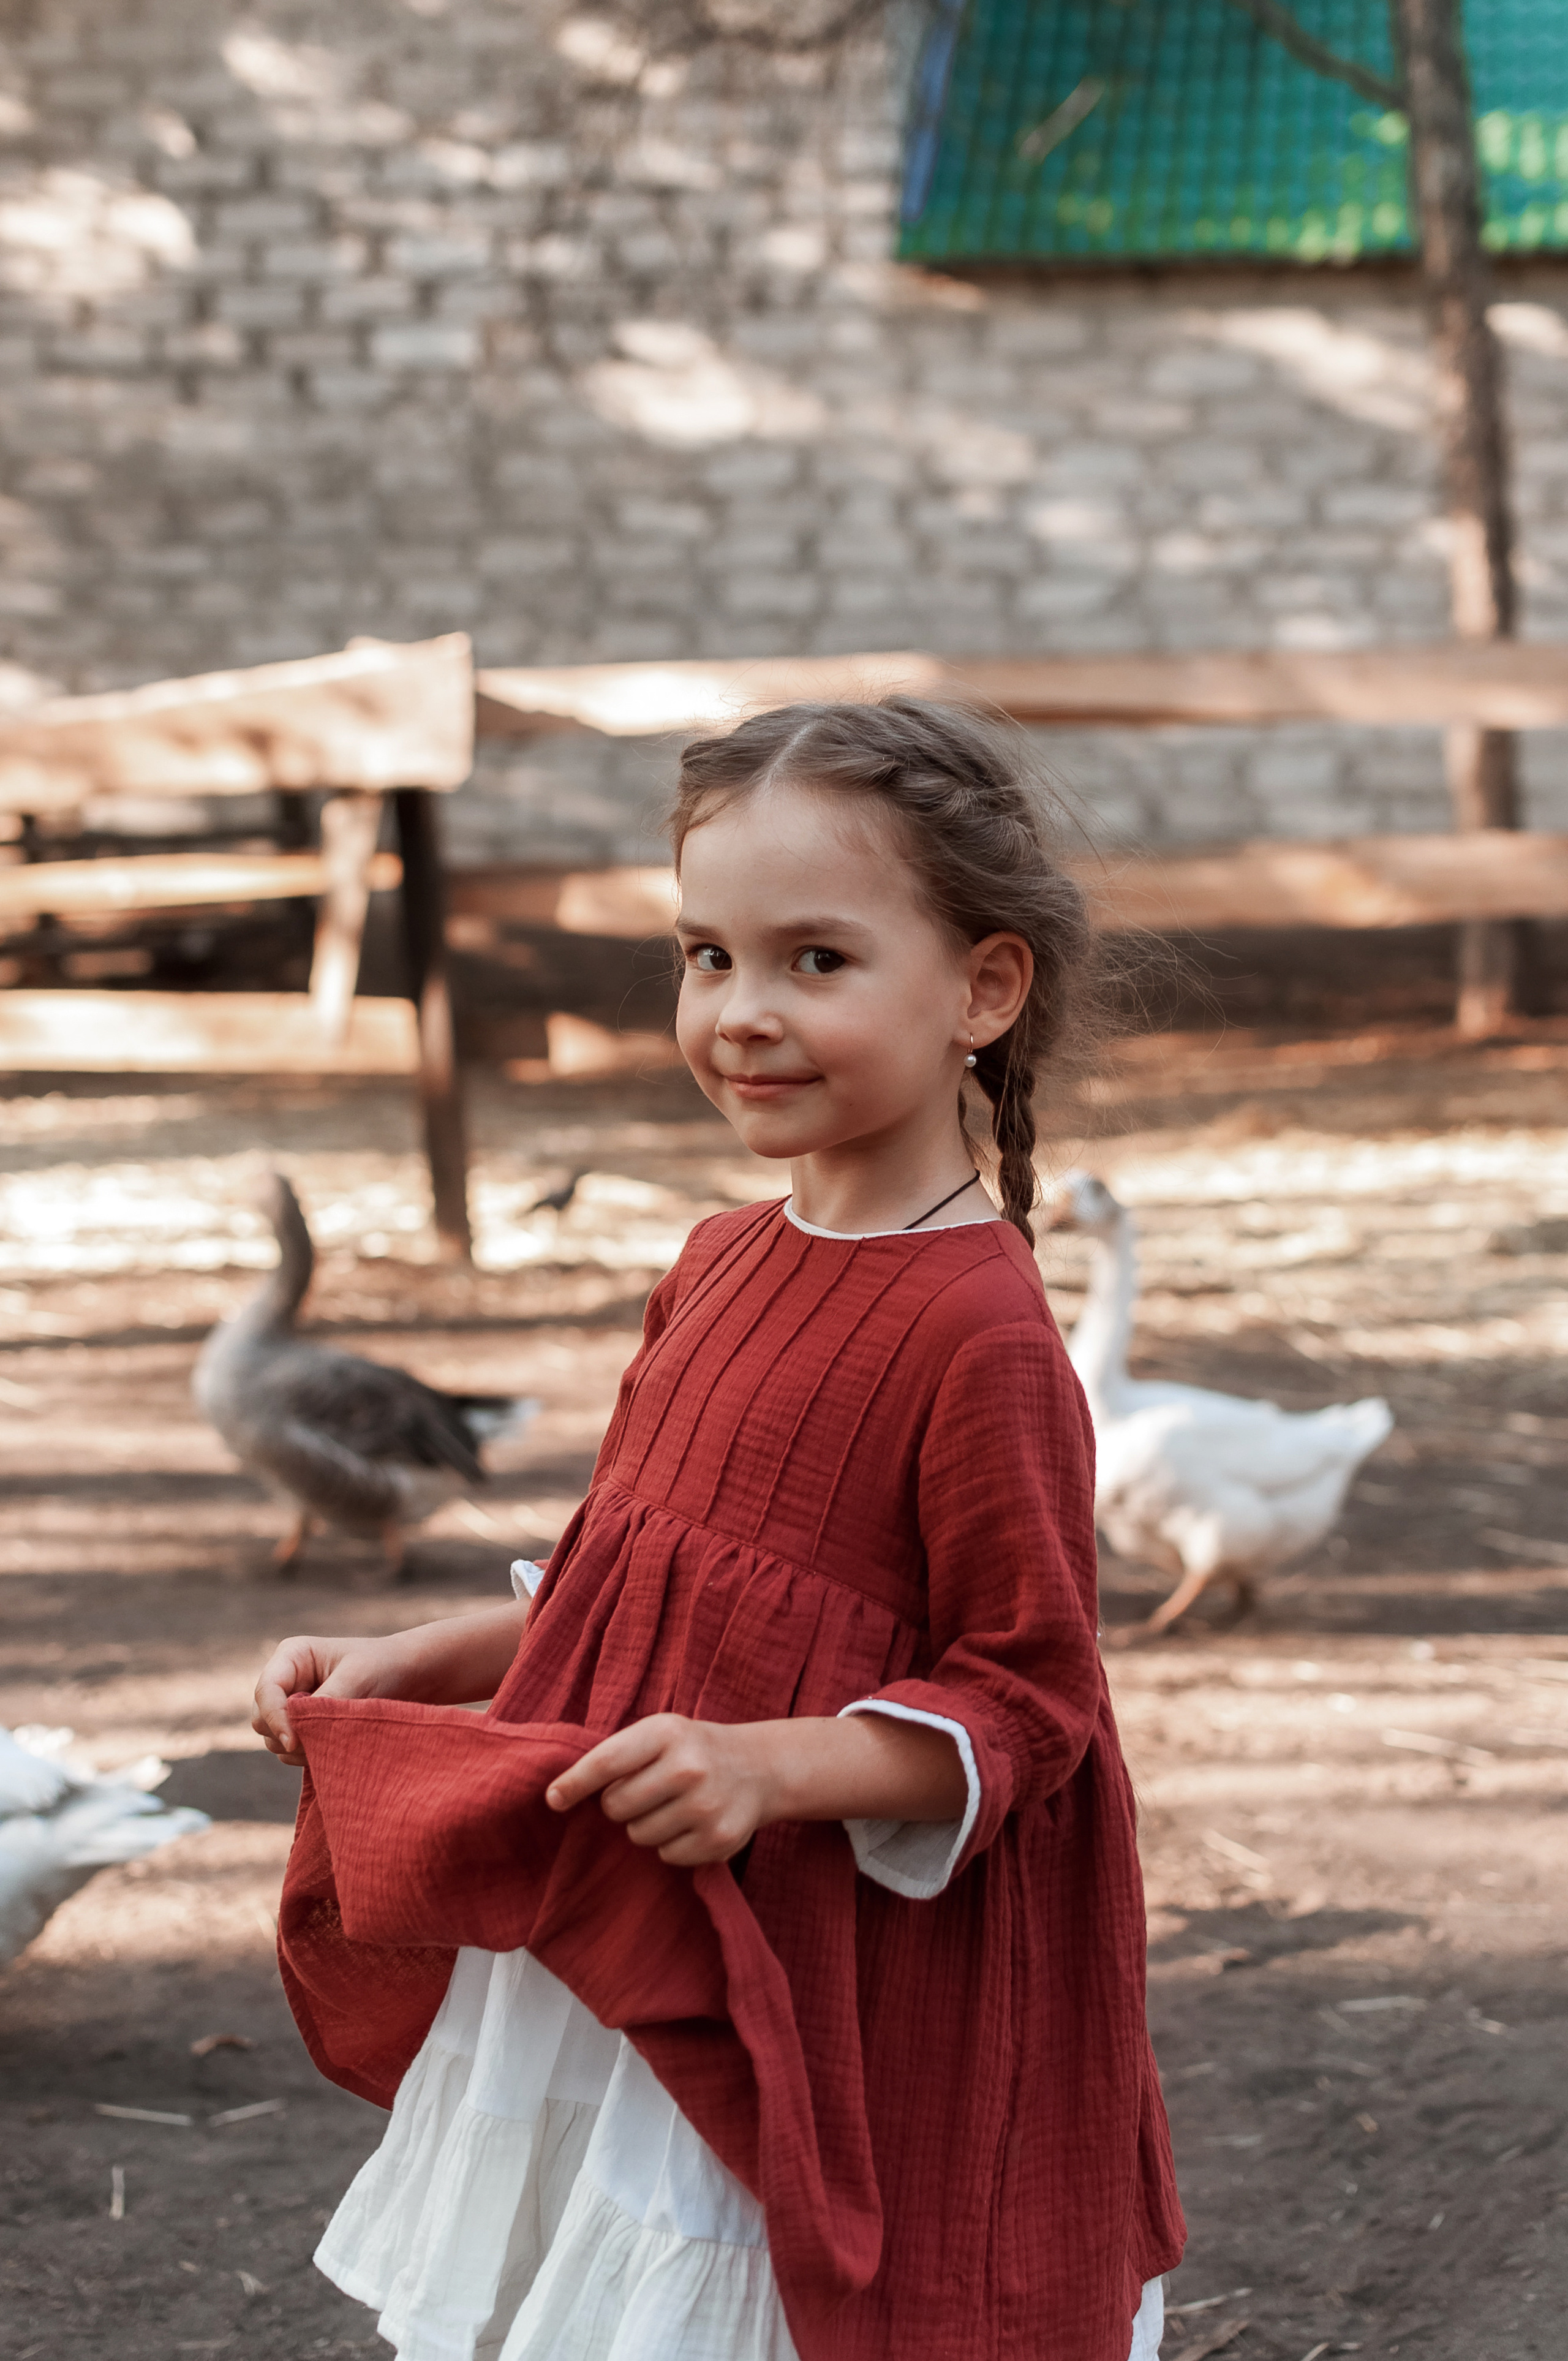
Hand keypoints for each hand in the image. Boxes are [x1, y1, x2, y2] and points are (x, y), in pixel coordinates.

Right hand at [251, 1632, 417, 1766]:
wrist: (410, 1676)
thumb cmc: (383, 1666)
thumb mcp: (357, 1678)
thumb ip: (325, 1703)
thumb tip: (296, 1735)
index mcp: (292, 1657)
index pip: (266, 1691)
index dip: (276, 1718)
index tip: (295, 1742)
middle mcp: (285, 1681)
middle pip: (262, 1719)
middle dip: (288, 1735)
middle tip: (327, 1739)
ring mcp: (291, 1707)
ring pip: (273, 1740)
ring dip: (300, 1749)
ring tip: (340, 1738)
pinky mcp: (302, 1729)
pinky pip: (291, 1753)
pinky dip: (308, 1756)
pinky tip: (337, 1747)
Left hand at [546, 1714, 775, 1866]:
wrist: (758, 1767)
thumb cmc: (692, 1749)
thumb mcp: (660, 1733)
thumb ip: (617, 1755)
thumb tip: (558, 1794)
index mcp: (667, 1733)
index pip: (606, 1763)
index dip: (573, 1783)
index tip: (552, 1799)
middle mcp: (688, 1768)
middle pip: (616, 1807)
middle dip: (619, 1804)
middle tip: (645, 1791)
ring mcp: (706, 1806)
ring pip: (638, 1835)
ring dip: (645, 1825)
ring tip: (672, 1805)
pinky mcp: (718, 1840)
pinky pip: (667, 1856)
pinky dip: (672, 1844)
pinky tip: (691, 1822)